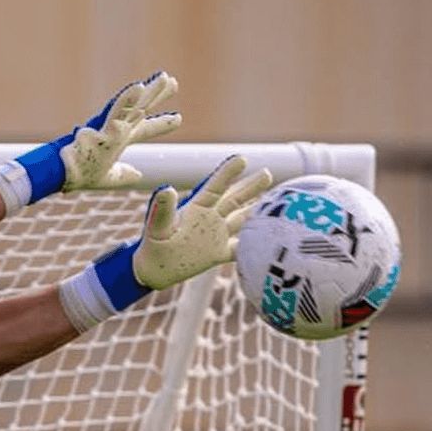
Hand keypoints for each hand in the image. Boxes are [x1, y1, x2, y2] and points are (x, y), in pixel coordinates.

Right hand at [60, 72, 181, 191]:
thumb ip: (125, 174)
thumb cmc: (81, 174)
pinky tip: (140, 86)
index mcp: (120, 140)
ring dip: (150, 91)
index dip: (161, 123)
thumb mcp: (110, 177)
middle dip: (157, 96)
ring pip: (135, 105)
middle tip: (172, 81)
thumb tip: (139, 174)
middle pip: (142, 109)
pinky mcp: (103, 127)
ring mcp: (112, 126)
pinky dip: (128, 98)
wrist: (65, 174)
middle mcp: (118, 129)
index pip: (145, 129)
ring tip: (165, 77)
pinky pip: (117, 110)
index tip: (178, 118)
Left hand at [131, 155, 272, 289]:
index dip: (227, 173)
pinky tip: (273, 241)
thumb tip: (165, 188)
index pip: (215, 188)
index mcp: (196, 209)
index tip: (241, 158)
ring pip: (242, 220)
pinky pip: (242, 248)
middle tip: (267, 173)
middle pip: (234, 200)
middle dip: (250, 187)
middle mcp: (209, 219)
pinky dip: (256, 246)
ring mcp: (216, 236)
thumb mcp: (158, 228)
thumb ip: (162, 210)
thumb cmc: (152, 246)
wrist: (153, 272)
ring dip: (258, 212)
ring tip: (279, 202)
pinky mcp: (219, 254)